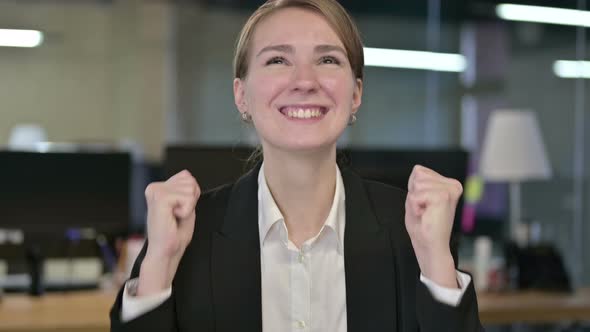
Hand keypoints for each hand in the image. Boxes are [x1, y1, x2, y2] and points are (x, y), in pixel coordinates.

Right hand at [138, 170, 200, 295]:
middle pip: (190, 181)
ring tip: (174, 218)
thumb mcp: (185, 205)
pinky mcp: (160, 198)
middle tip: (177, 216)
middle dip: (191, 200)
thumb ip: (187, 188)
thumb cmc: (174, 233)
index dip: (191, 196)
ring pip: (190, 188)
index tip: (179, 210)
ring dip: (188, 207)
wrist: (166, 251)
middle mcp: (154, 187)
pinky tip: (173, 218)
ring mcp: (156, 191)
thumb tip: (186, 173)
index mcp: (158, 188)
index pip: (187, 177)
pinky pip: (187, 198)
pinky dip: (186, 211)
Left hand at [405, 165, 462, 287]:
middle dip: (414, 194)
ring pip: (417, 184)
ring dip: (415, 201)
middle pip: (418, 175)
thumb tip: (418, 169)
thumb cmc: (423, 226)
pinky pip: (416, 195)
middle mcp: (453, 185)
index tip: (423, 205)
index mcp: (448, 184)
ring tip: (425, 213)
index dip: (414, 189)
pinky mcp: (444, 196)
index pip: (419, 171)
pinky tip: (426, 215)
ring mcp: (450, 190)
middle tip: (424, 211)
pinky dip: (415, 206)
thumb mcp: (417, 197)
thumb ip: (418, 182)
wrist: (430, 246)